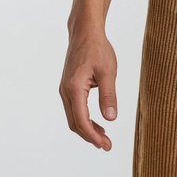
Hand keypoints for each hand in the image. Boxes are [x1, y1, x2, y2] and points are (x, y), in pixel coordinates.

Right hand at [58, 25, 117, 150]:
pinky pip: (74, 108)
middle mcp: (65, 91)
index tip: (105, 144)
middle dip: (90, 136)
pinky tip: (97, 121)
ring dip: (87, 129)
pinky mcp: (68, 86)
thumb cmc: (97, 48)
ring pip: (73, 117)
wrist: (85, 32)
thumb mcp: (107, 71)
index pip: (81, 120)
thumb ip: (108, 95)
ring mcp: (65, 89)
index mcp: (73, 88)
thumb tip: (111, 118)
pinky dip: (84, 119)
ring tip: (103, 136)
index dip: (93, 135)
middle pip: (75, 123)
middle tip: (106, 145)